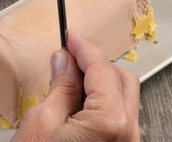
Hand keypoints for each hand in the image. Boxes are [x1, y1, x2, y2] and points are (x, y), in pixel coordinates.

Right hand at [13, 31, 139, 141]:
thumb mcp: (43, 122)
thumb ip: (61, 86)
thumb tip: (64, 61)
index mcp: (111, 123)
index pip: (102, 69)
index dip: (84, 49)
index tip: (71, 38)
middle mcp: (128, 134)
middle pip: (122, 79)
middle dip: (96, 64)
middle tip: (69, 58)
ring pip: (124, 97)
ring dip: (100, 82)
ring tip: (69, 81)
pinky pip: (119, 116)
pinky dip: (102, 101)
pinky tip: (79, 102)